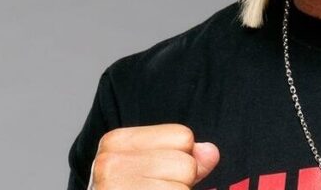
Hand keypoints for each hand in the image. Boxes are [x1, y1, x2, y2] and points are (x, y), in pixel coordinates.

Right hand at [90, 124, 219, 188]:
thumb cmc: (129, 189)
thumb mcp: (151, 169)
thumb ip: (184, 157)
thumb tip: (210, 152)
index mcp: (116, 143)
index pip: (182, 136)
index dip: (179, 158)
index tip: (155, 175)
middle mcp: (110, 164)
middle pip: (186, 164)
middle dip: (179, 182)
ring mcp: (115, 188)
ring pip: (183, 186)